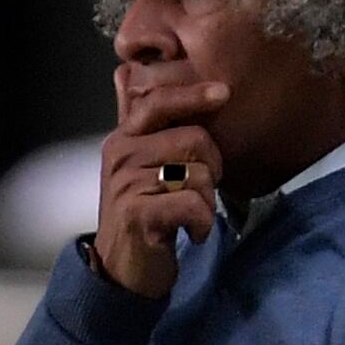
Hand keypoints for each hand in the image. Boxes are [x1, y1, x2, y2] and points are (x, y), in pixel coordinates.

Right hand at [94, 67, 227, 299]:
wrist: (121, 271)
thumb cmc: (143, 215)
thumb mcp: (140, 165)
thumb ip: (146, 127)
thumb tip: (131, 73)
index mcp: (123, 139)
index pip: (159, 102)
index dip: (193, 94)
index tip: (223, 93)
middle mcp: (120, 155)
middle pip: (194, 139)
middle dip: (212, 168)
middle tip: (201, 192)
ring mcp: (126, 184)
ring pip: (197, 174)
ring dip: (207, 201)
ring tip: (191, 216)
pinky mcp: (138, 214)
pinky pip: (192, 204)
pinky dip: (202, 223)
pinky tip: (192, 234)